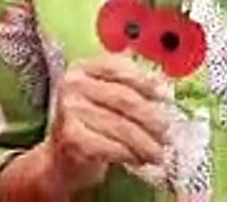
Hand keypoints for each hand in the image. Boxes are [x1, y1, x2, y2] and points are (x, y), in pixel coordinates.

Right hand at [38, 55, 168, 195]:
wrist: (60, 159)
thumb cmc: (87, 126)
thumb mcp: (103, 99)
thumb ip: (128, 87)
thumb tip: (162, 86)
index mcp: (82, 68)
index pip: (118, 67)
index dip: (145, 82)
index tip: (165, 97)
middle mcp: (72, 84)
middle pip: (124, 99)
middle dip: (151, 118)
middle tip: (166, 133)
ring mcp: (70, 110)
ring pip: (121, 126)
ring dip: (145, 143)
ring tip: (158, 153)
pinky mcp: (71, 137)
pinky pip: (111, 146)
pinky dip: (130, 155)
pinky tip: (139, 160)